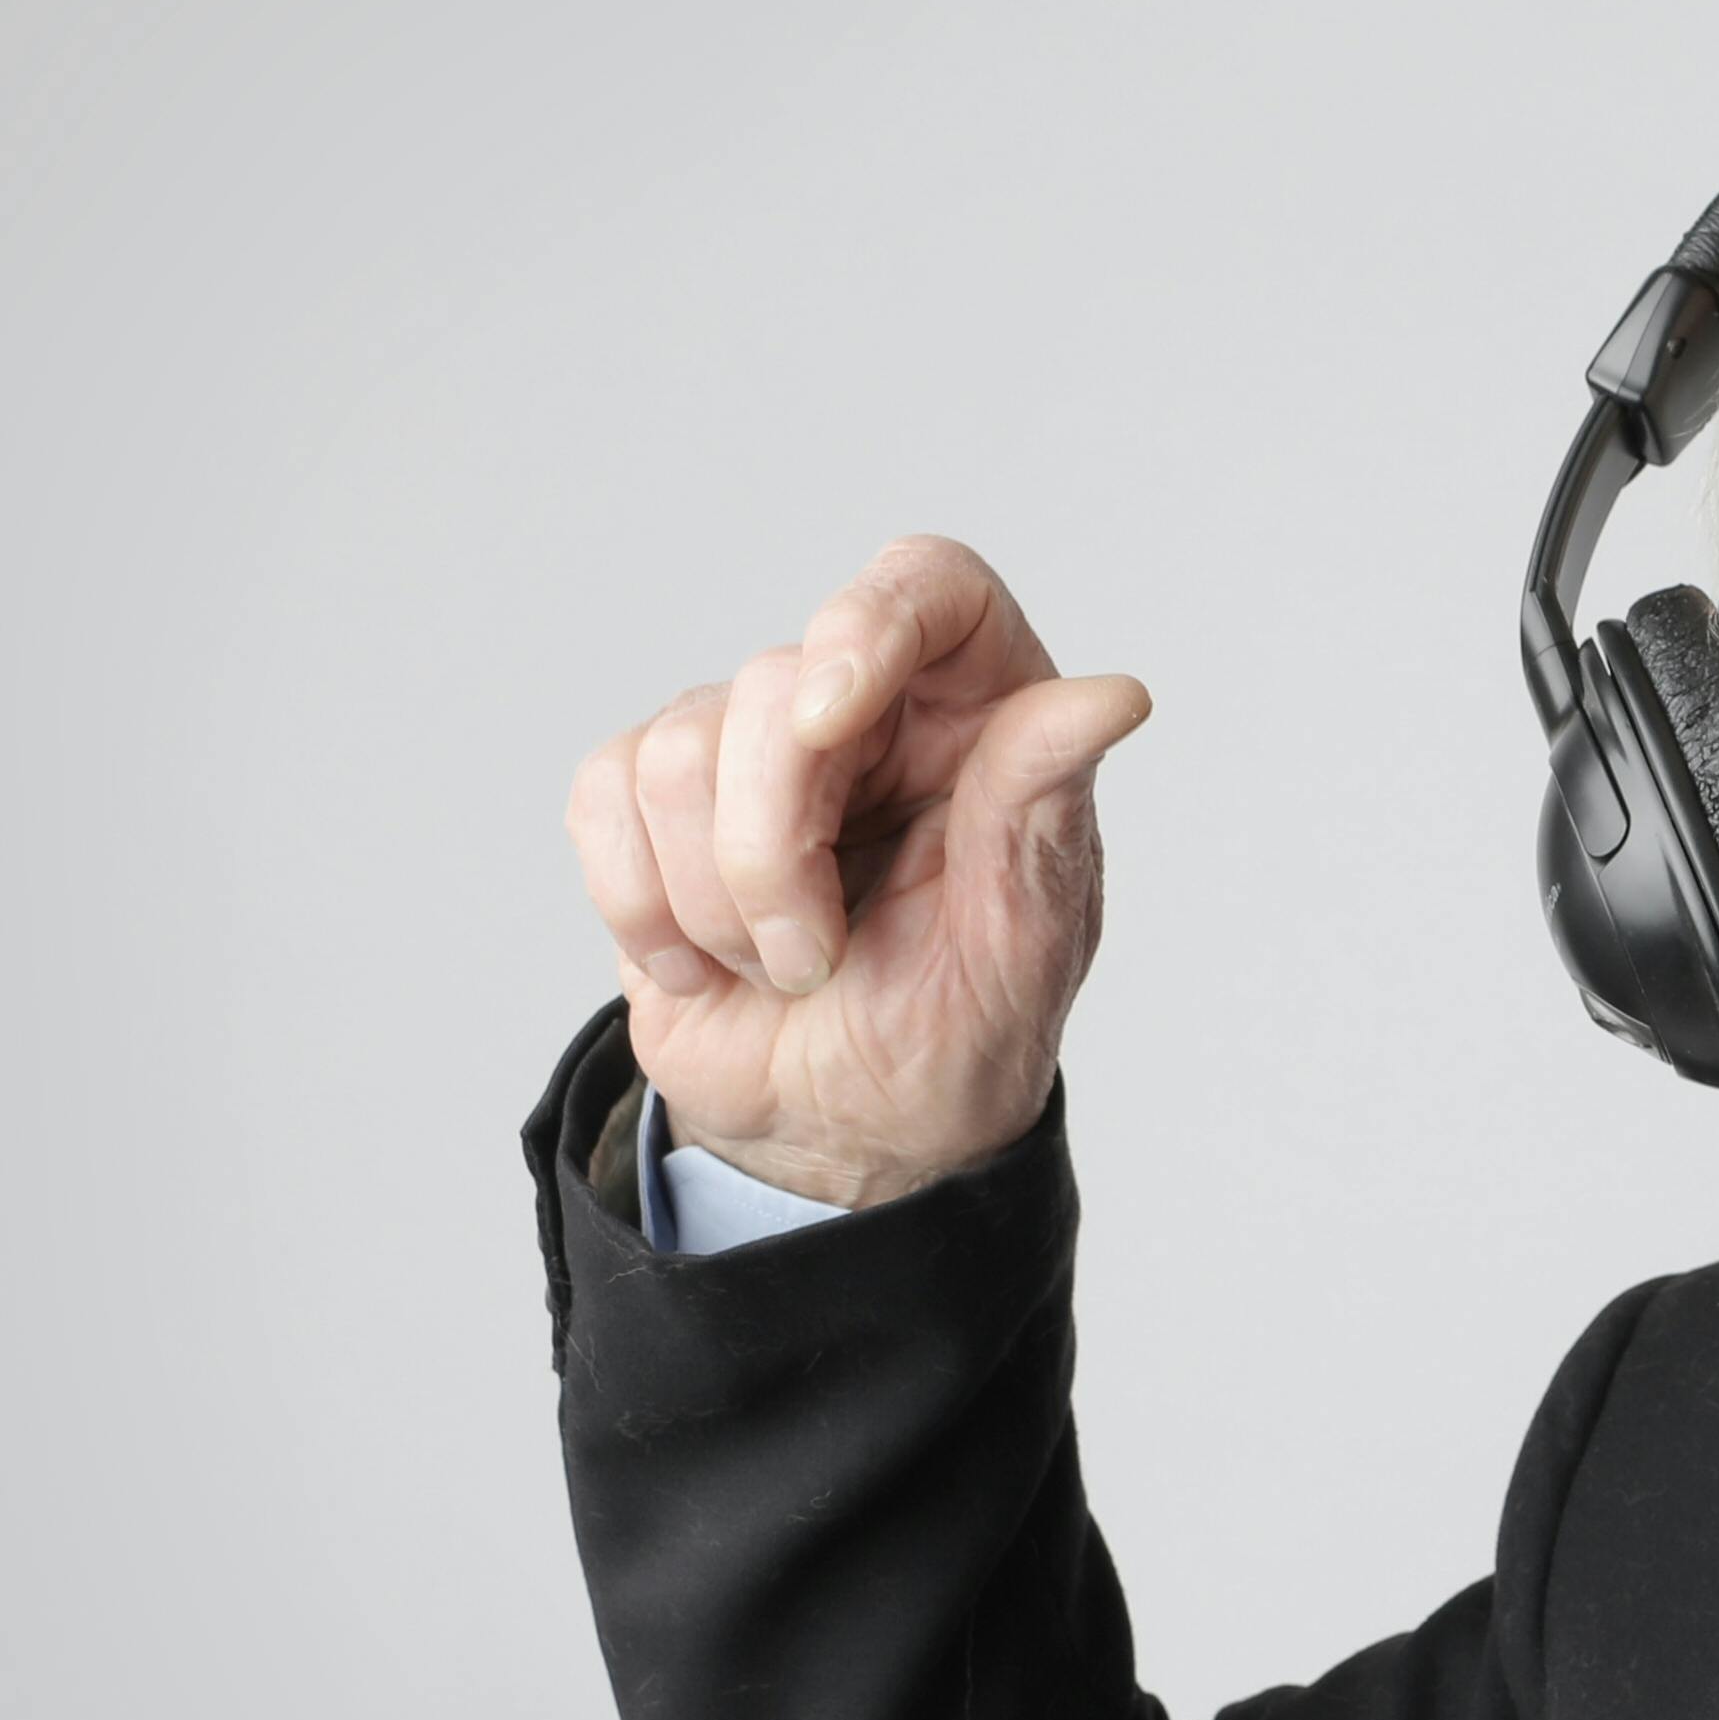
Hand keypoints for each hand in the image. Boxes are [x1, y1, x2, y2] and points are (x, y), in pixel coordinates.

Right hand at [562, 536, 1152, 1206]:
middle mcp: (869, 709)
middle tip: (818, 961)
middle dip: (774, 849)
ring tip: (782, 970)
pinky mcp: (653, 798)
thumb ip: (1041, 809)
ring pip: (678, 747)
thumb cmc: (953, 1038)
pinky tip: (702, 962)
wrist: (846, 1134)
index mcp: (981, 721)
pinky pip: (604, 794)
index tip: (831, 719)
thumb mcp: (1021, 945)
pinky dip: (642, 901)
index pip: (932, 585)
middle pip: (774, 684)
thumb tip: (1114, 696)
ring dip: (716, 898)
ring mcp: (751, 747)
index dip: (868, 624)